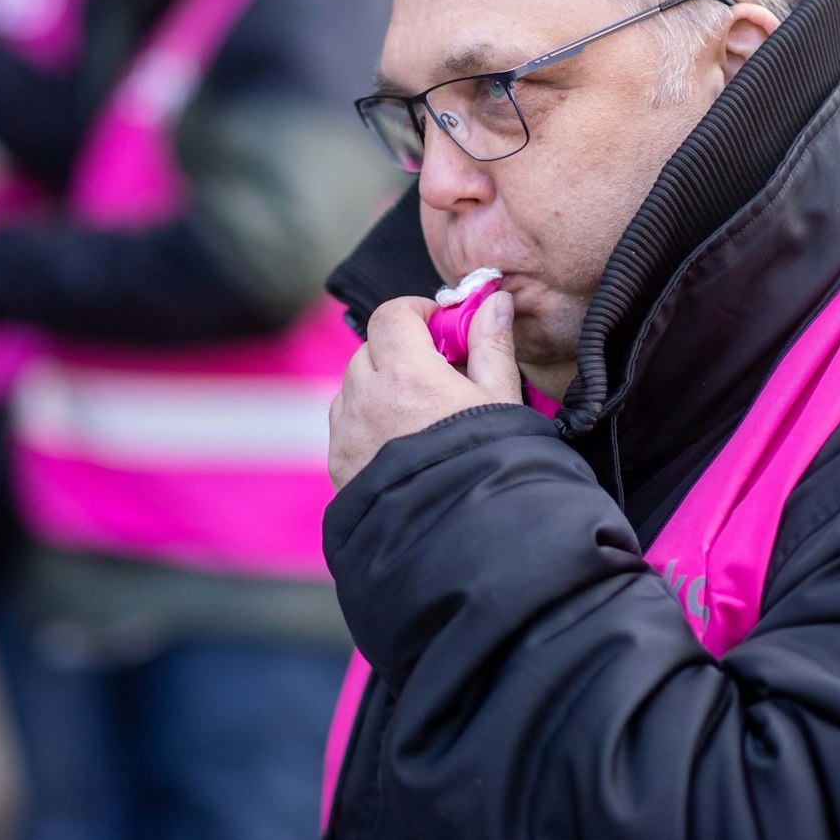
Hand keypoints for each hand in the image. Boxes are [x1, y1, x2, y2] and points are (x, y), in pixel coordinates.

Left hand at [329, 291, 520, 490]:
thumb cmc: (488, 464)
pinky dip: (365, 420)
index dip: (417, 312)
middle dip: (401, 351)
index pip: (392, 314)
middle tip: (439, 372)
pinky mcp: (339, 463)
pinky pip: (344, 423)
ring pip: (353, 386)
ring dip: (380, 386)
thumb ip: (491, 345)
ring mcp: (347, 431)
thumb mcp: (501, 400)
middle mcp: (367, 396)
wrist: (459, 537)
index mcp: (407, 372)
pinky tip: (401, 442)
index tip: (441, 327)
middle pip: (371, 348)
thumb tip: (492, 303)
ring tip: (420, 413)